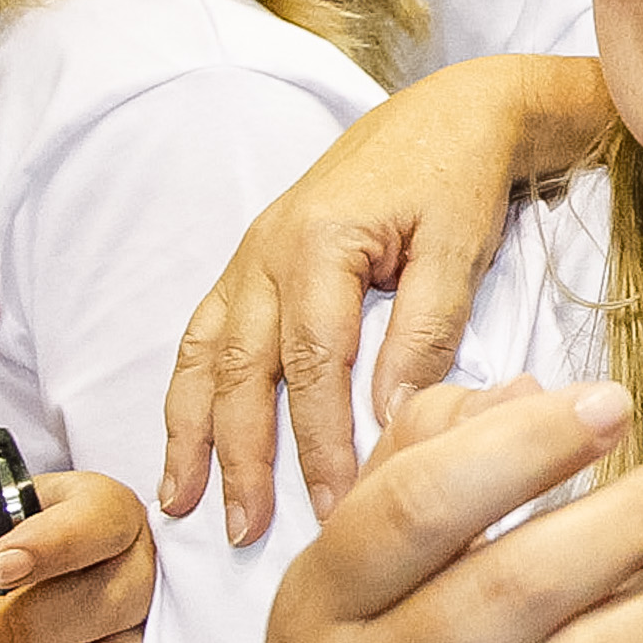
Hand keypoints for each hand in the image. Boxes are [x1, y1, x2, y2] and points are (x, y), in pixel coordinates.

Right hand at [163, 53, 600, 544]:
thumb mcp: (459, 248)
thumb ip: (426, 331)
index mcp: (318, 242)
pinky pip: (203, 331)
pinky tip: (183, 440)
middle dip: (239, 456)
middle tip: (243, 532)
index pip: (311, 366)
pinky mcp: (252, 261)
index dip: (319, 445)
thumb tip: (392, 417)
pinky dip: (187, 391)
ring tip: (181, 502)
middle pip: (240, 369)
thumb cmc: (461, 176)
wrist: (451, 111)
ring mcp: (250, 254)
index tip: (338, 511)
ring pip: (204, 353)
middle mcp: (267, 249)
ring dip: (191, 431)